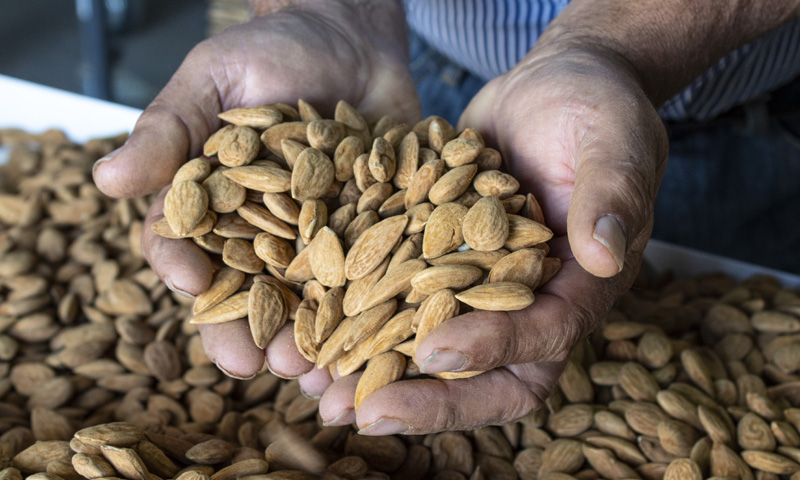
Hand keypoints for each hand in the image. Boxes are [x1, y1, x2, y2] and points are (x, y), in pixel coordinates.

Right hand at [93, 0, 419, 380]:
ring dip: (308, 339)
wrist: (352, 36)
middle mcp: (266, 232)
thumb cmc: (272, 50)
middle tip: (253, 363)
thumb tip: (104, 179)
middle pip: (250, 292)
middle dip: (249, 329)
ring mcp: (321, 237)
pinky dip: (370, 313)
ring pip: (308, 301)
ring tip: (311, 370)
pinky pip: (369, 279)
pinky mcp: (372, 232)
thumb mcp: (214, 77)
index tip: (191, 288)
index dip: (186, 271)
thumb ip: (169, 129)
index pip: (190, 248)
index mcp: (216, 206)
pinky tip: (372, 345)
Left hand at [317, 45, 667, 433]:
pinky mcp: (442, 259)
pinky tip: (314, 327)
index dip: (494, 347)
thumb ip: (611, 194)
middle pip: (489, 373)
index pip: (546, 334)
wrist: (548, 88)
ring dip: (383, 375)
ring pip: (436, 350)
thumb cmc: (595, 108)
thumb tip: (603, 255)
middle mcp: (531, 300)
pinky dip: (363, 319)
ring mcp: (481, 285)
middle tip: (365, 413)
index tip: (434, 351)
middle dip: (431, 400)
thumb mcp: (612, 142)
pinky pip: (403, 301)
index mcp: (582, 284)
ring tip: (320, 391)